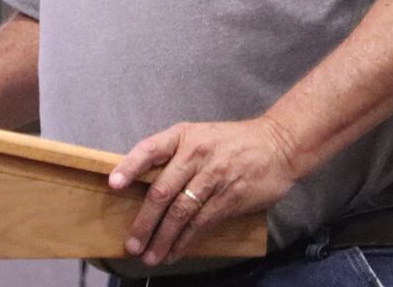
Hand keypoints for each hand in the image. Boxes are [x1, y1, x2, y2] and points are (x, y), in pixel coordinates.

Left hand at [109, 117, 298, 265]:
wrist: (279, 145)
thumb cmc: (232, 143)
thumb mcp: (201, 137)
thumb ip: (175, 157)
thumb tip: (144, 187)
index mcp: (184, 136)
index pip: (150, 148)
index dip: (130, 166)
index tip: (113, 184)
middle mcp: (196, 153)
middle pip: (162, 190)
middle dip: (145, 221)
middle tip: (133, 244)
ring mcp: (214, 175)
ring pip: (181, 211)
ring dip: (163, 238)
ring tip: (151, 256)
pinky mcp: (230, 196)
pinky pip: (202, 222)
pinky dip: (186, 240)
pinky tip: (175, 252)